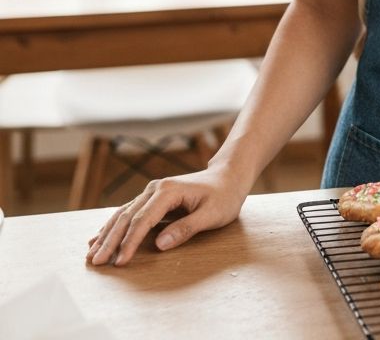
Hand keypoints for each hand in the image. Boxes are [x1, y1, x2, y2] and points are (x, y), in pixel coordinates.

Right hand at [86, 165, 247, 266]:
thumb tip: (160, 244)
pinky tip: (99, 237)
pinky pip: (128, 213)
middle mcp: (155, 188)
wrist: (228, 176)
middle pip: (127, 216)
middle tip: (95, 262)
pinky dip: (113, 226)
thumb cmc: (224, 196)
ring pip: (123, 214)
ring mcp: (152, 192)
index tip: (120, 262)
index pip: (143, 220)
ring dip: (106, 234)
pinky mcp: (152, 198)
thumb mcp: (212, 214)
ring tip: (90, 253)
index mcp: (168, 191)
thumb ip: (186, 228)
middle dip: (110, 240)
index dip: (130, 242)